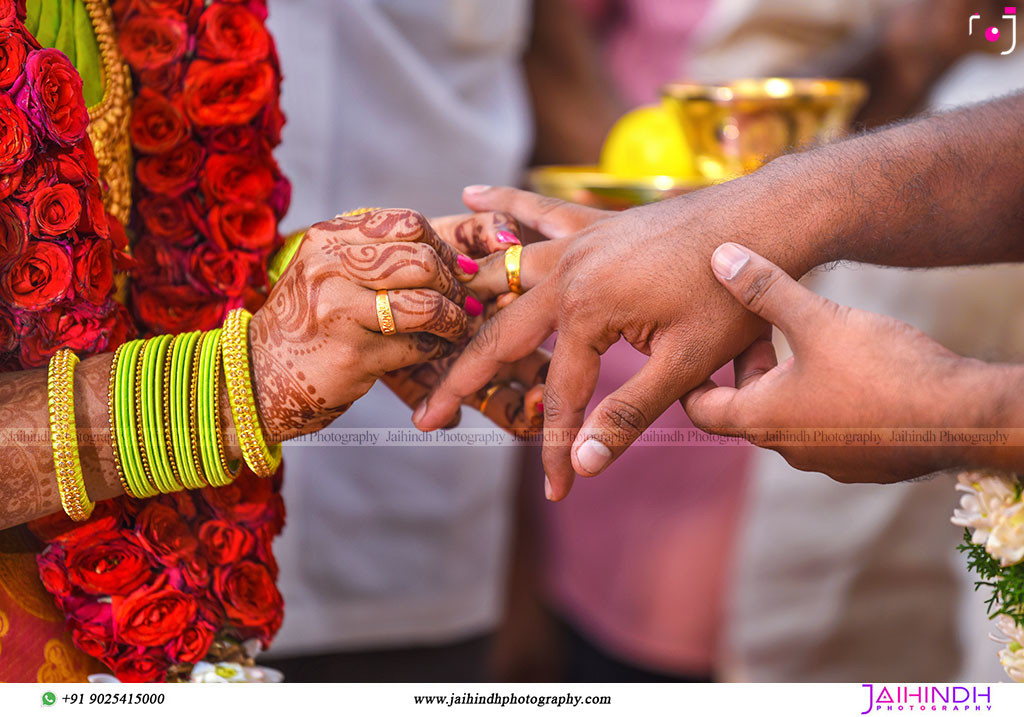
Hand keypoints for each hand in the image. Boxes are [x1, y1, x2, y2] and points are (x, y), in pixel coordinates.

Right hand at [249, 209, 473, 440]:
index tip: (456, 268)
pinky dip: (437, 348)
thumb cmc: (307, 322)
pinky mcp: (353, 355)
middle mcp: (329, 268)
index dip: (443, 246)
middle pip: (423, 261)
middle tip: (464, 300)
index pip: (407, 224)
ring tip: (457, 326)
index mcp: (326, 239)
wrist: (258, 376)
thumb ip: (374, 254)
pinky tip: (437, 350)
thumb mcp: (326, 271)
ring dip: (453, 319)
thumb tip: (454, 258)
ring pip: (427, 304)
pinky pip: (418, 346)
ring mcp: (339, 312)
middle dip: (454, 284)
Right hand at [414, 178, 819, 499]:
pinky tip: (473, 196)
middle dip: (464, 380)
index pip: (561, 393)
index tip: (558, 490)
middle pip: (502, 335)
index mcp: (587, 310)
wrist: (763, 220)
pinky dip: (505, 203)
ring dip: (467, 298)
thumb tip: (585, 461)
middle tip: (428, 416)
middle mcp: (568, 273)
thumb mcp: (685, 363)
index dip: (557, 446)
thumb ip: (629, 412)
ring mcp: (577, 242)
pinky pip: (538, 211)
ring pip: (506, 271)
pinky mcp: (593, 224)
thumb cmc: (729, 295)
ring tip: (431, 322)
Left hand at [684, 243, 1004, 482]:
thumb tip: (721, 257)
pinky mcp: (865, 460)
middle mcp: (788, 449)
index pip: (700, 407)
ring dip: (788, 380)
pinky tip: (851, 366)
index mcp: (762, 421)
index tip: (698, 346)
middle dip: (748, 366)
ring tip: (807, 338)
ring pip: (790, 416)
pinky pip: (828, 427)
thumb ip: (765, 289)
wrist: (962, 416)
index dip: (691, 376)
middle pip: (745, 407)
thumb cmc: (882, 369)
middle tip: (761, 326)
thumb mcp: (816, 319)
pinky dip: (824, 398)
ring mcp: (828, 459)